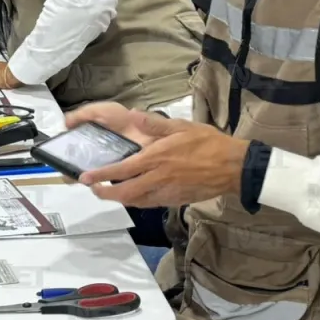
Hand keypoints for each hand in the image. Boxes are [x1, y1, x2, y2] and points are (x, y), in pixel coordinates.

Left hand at [65, 103, 248, 207]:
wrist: (234, 167)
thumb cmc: (208, 143)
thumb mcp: (182, 126)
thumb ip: (156, 124)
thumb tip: (134, 115)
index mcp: (156, 159)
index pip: (122, 170)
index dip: (101, 176)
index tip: (85, 178)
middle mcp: (158, 179)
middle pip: (125, 193)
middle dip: (106, 194)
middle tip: (93, 190)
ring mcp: (168, 192)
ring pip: (137, 201)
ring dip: (121, 199)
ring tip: (110, 193)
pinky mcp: (177, 200)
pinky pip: (151, 203)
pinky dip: (138, 201)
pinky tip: (135, 195)